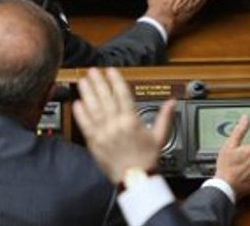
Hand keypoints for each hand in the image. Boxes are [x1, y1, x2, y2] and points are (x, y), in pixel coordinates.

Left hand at [73, 67, 175, 184]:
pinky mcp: (94, 142)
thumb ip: (165, 117)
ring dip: (87, 92)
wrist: (134, 179)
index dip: (115, 80)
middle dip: (98, 82)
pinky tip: (77, 103)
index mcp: (132, 121)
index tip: (110, 71)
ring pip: (93, 108)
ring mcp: (103, 133)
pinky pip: (85, 124)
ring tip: (83, 81)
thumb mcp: (159, 136)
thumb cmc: (146, 160)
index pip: (122, 94)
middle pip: (105, 97)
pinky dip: (80, 113)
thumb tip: (172, 103)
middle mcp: (115, 124)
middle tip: (93, 71)